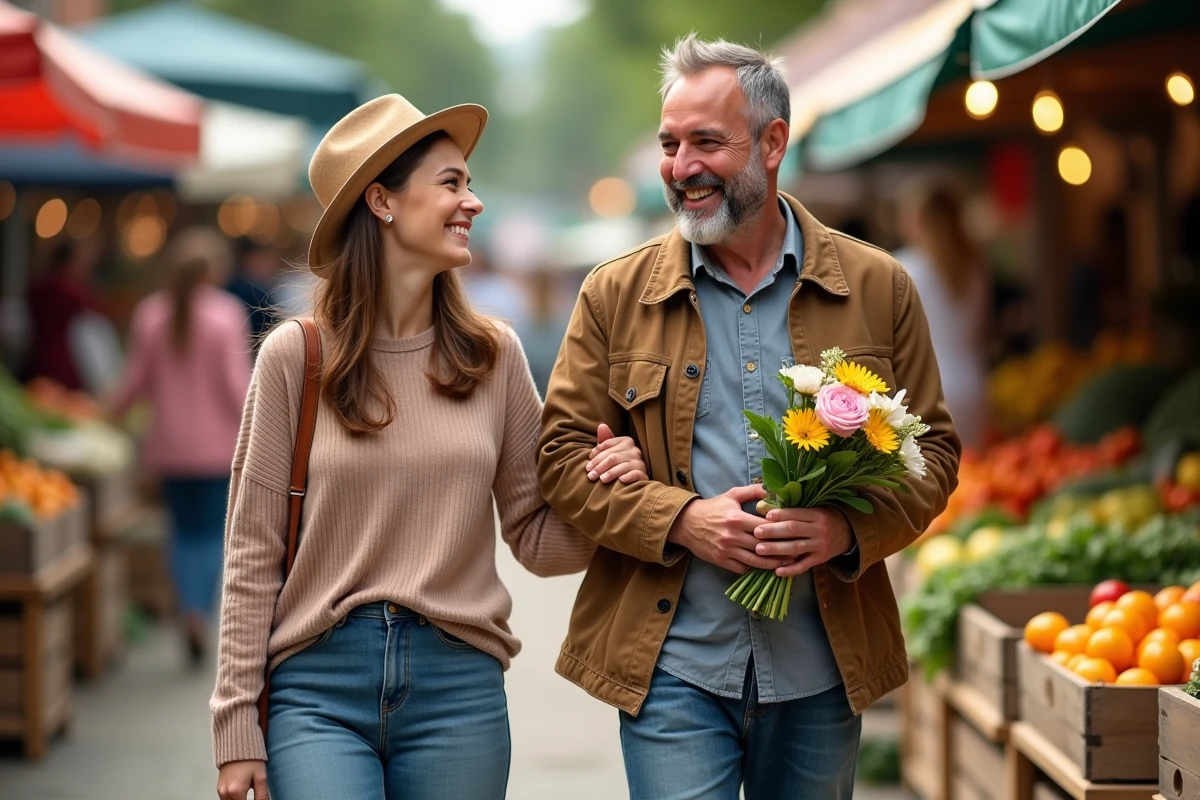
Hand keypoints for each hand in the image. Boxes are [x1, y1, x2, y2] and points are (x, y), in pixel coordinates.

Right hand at [217, 760, 267, 799]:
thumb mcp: (260, 776)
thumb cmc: (249, 758)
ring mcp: (220, 790)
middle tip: (252, 794)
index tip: (258, 799)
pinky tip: (241, 790)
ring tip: (247, 791)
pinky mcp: (219, 787)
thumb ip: (262, 794)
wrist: (237, 745)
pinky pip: (225, 798)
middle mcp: (225, 792)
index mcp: (236, 791)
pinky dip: (233, 797)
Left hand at [585, 423, 648, 483]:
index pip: (607, 445)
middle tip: (590, 475)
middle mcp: (634, 450)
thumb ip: (605, 441)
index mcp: (626, 441)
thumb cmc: (618, 464)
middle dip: (600, 466)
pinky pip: (636, 474)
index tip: (588, 465)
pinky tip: (620, 480)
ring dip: (610, 473)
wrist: (633, 480)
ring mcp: (640, 462)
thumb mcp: (611, 452)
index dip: (596, 455)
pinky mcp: (643, 475)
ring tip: (601, 480)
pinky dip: (628, 477)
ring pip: (622, 466)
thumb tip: (601, 425)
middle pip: (613, 456)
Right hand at [666, 485, 792, 573]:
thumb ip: (753, 491)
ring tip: (786, 563)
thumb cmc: (712, 508)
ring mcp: (726, 550)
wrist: (686, 523)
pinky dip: (754, 568)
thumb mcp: (731, 495)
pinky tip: (765, 566)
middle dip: (781, 549)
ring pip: (755, 561)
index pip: (765, 526)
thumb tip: (772, 488)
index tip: (793, 531)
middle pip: (763, 545)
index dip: (781, 529)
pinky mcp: (720, 561)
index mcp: (736, 518)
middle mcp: (731, 536)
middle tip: (797, 550)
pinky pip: (742, 568)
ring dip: (772, 563)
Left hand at [752, 507, 853, 577]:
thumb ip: (790, 509)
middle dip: (773, 531)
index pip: (796, 514)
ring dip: (776, 549)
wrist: (848, 532)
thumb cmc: (824, 517)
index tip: (765, 516)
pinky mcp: (820, 559)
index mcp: (817, 514)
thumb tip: (762, 506)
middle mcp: (819, 530)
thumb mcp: (813, 508)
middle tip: (756, 533)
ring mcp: (820, 546)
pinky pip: (804, 566)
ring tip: (759, 550)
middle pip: (794, 530)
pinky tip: (777, 571)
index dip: (781, 515)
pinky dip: (791, 570)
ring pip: (796, 548)